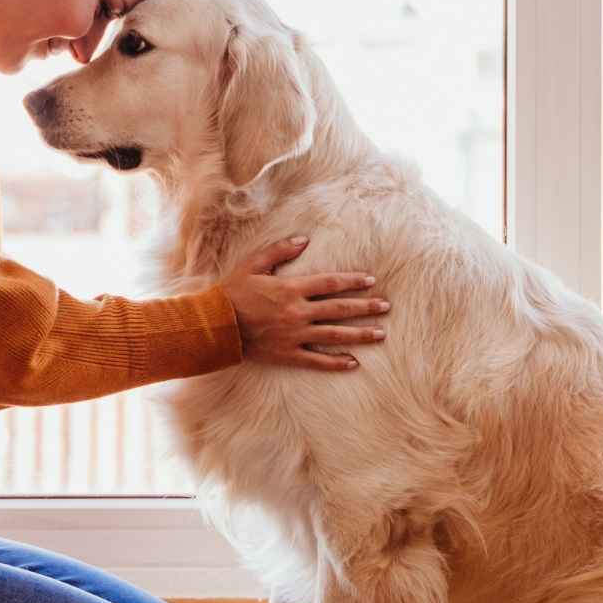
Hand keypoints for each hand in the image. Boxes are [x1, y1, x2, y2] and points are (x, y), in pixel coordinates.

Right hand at [219, 236, 389, 371]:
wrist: (216, 325)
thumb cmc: (233, 292)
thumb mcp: (253, 264)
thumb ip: (280, 250)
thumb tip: (304, 239)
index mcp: (291, 288)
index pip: (330, 283)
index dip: (352, 281)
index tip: (370, 280)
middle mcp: (298, 312)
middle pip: (339, 309)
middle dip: (366, 307)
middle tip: (386, 307)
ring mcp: (295, 335)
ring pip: (335, 334)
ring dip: (360, 334)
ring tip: (380, 334)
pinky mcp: (288, 354)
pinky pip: (317, 359)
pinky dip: (336, 362)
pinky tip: (353, 363)